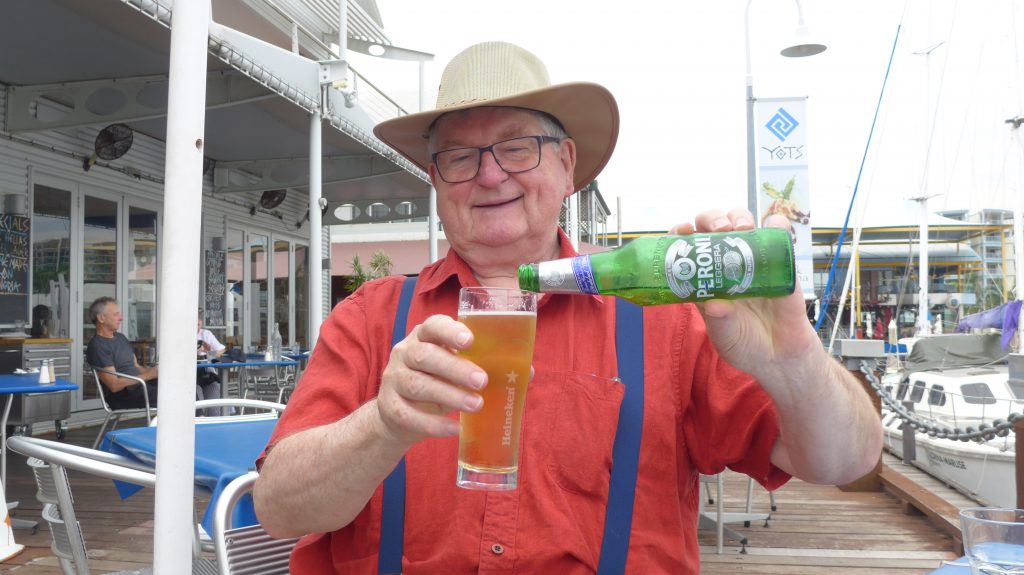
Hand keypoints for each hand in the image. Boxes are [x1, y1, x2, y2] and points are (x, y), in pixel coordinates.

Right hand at [375, 314, 486, 445]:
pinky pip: (409, 415)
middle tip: (481, 381)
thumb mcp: (451, 367)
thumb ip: (475, 364)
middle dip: (455, 368)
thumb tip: (520, 371)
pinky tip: (456, 427)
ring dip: (449, 396)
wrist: (400, 413)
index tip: (470, 341)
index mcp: (423, 337)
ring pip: (417, 385)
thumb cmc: (436, 381)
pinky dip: (434, 424)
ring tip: (476, 405)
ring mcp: (394, 379)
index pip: (433, 326)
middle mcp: (404, 353)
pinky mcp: (389, 406)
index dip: (450, 331)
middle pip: (425, 356)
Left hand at [671, 209, 817, 387]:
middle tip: (718, 230)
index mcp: (705, 277)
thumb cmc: (744, 344)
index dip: (682, 234)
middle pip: (714, 226)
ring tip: (741, 229)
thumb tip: (713, 305)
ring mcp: (753, 260)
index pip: (688, 246)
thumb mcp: (725, 336)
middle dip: (712, 219)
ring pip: (743, 223)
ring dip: (739, 217)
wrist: (780, 356)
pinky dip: (776, 224)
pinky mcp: (780, 263)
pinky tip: (772, 225)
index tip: (682, 231)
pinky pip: (778, 235)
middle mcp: (726, 263)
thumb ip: (720, 320)